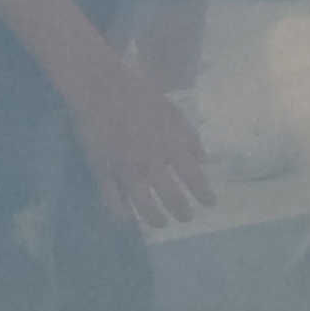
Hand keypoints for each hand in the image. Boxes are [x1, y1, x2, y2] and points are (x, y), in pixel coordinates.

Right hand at [65, 56, 211, 228]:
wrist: (100, 88)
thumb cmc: (140, 95)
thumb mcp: (173, 111)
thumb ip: (189, 138)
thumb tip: (203, 161)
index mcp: (170, 144)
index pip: (194, 178)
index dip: (204, 194)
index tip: (210, 203)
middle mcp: (150, 161)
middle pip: (171, 197)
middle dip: (182, 211)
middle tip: (186, 217)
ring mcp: (124, 168)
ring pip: (143, 205)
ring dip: (155, 218)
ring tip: (161, 222)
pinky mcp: (102, 171)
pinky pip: (113, 200)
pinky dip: (123, 214)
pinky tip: (130, 218)